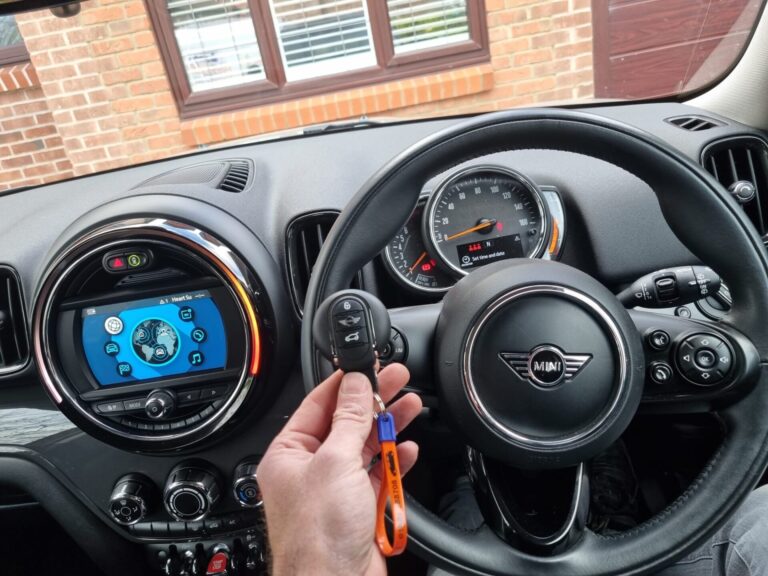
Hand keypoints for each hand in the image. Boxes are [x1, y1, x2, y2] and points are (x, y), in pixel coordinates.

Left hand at [257, 364, 421, 575]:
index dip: (344, 383)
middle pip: (345, 423)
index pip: (317, 405)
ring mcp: (334, 489)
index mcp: (289, 454)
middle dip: (372, 400)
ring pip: (364, 446)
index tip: (366, 366)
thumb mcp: (335, 463)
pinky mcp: (357, 507)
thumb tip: (354, 384)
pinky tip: (408, 447)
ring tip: (410, 404)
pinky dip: (395, 460)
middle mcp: (309, 469)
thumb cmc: (318, 537)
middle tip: (396, 378)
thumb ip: (348, 420)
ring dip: (388, 426)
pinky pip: (378, 474)